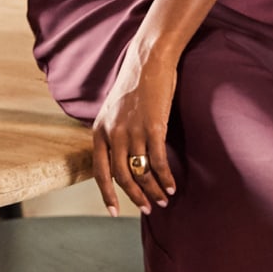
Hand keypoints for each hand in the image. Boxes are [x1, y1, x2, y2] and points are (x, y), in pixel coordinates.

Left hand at [91, 45, 176, 214]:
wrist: (149, 60)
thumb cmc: (135, 84)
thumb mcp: (114, 110)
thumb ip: (114, 134)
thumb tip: (123, 162)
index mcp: (100, 129)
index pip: (100, 171)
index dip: (107, 194)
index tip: (114, 212)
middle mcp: (113, 133)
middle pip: (122, 176)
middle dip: (135, 196)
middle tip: (148, 208)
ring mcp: (133, 130)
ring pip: (141, 172)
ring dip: (153, 190)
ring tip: (163, 199)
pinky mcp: (154, 127)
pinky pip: (158, 162)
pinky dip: (165, 177)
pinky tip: (172, 184)